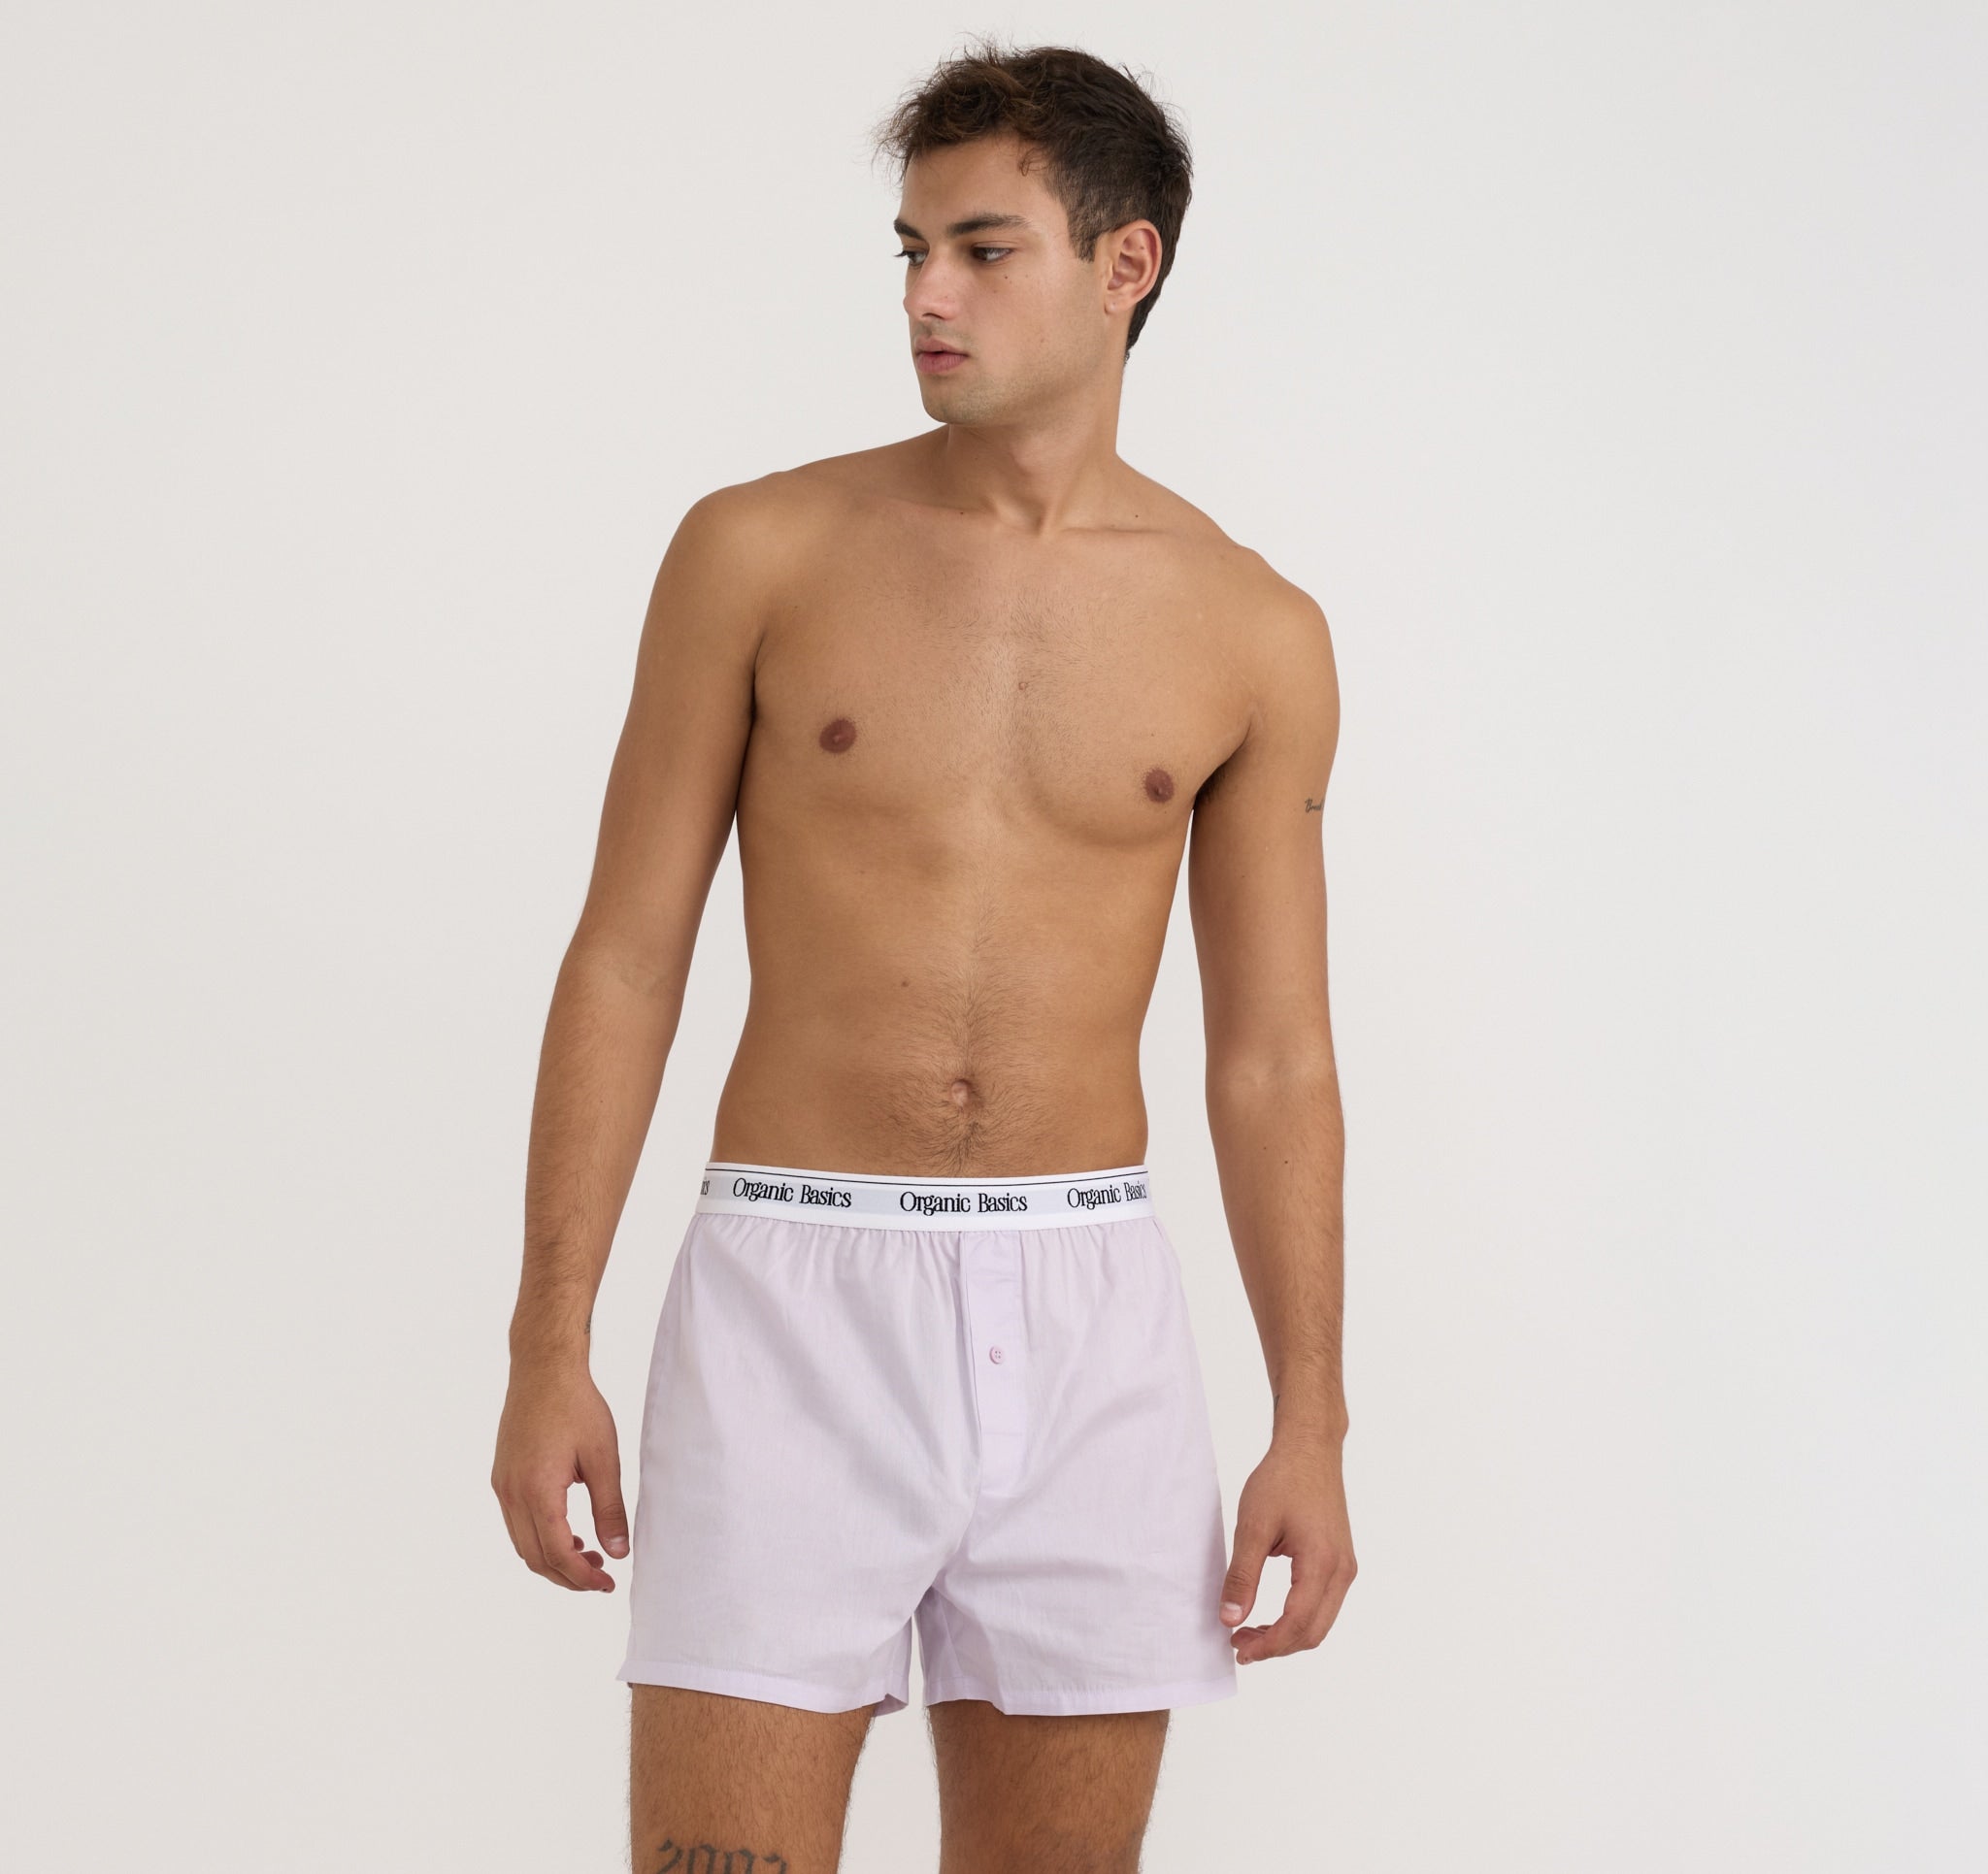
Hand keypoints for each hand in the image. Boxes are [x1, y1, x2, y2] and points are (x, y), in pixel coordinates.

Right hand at [491, 1359, 628, 1591]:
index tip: (607, 1584)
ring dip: (552, 1559)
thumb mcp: (603, 1458)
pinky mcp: (502, 1477)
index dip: (582, 1577)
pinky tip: (568, 1532)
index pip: (557, 1554)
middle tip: (601, 1578)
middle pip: (535, 1558)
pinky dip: (540, 1538)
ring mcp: (502, 1486)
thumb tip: (620, 1553)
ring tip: (589, 1556)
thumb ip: (610, 1509)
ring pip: (522, 1543)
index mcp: (537, 1490)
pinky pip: (516, 1523)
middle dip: (567, 1576)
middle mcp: (511, 1493)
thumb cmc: (576, 1406)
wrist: (543, 1369)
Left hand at [1219, 1432, 1355, 1662]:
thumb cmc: (1282, 1480)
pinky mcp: (1341, 1561)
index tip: (1238, 1649)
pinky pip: (1324, 1604)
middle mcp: (1342, 1571)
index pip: (1296, 1624)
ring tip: (1250, 1631)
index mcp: (1322, 1563)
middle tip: (1240, 1644)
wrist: (1310, 1448)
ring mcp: (1345, 1567)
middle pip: (1313, 1632)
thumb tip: (1230, 1619)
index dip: (1267, 1645)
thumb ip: (1242, 1576)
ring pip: (1320, 1622)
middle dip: (1276, 1646)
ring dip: (1288, 1635)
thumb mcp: (1252, 1526)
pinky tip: (1271, 1613)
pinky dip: (1299, 1618)